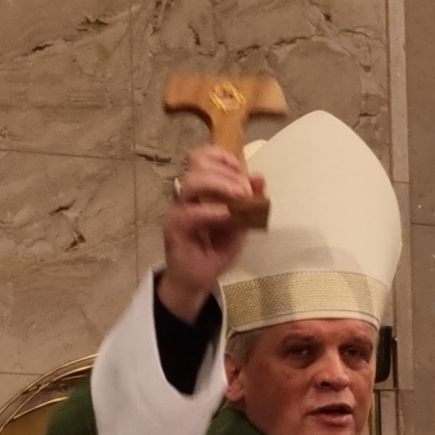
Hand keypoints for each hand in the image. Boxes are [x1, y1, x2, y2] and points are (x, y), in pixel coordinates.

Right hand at [155, 146, 263, 321]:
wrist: (197, 279)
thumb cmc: (215, 250)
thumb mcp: (240, 224)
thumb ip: (249, 202)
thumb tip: (259, 177)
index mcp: (201, 190)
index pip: (202, 157)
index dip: (220, 156)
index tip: (240, 168)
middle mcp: (188, 196)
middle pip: (197, 163)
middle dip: (226, 172)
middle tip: (244, 190)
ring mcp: (180, 210)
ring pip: (192, 183)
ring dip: (219, 185)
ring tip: (239, 197)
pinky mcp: (175, 228)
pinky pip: (190, 213)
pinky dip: (210, 211)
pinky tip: (226, 215)